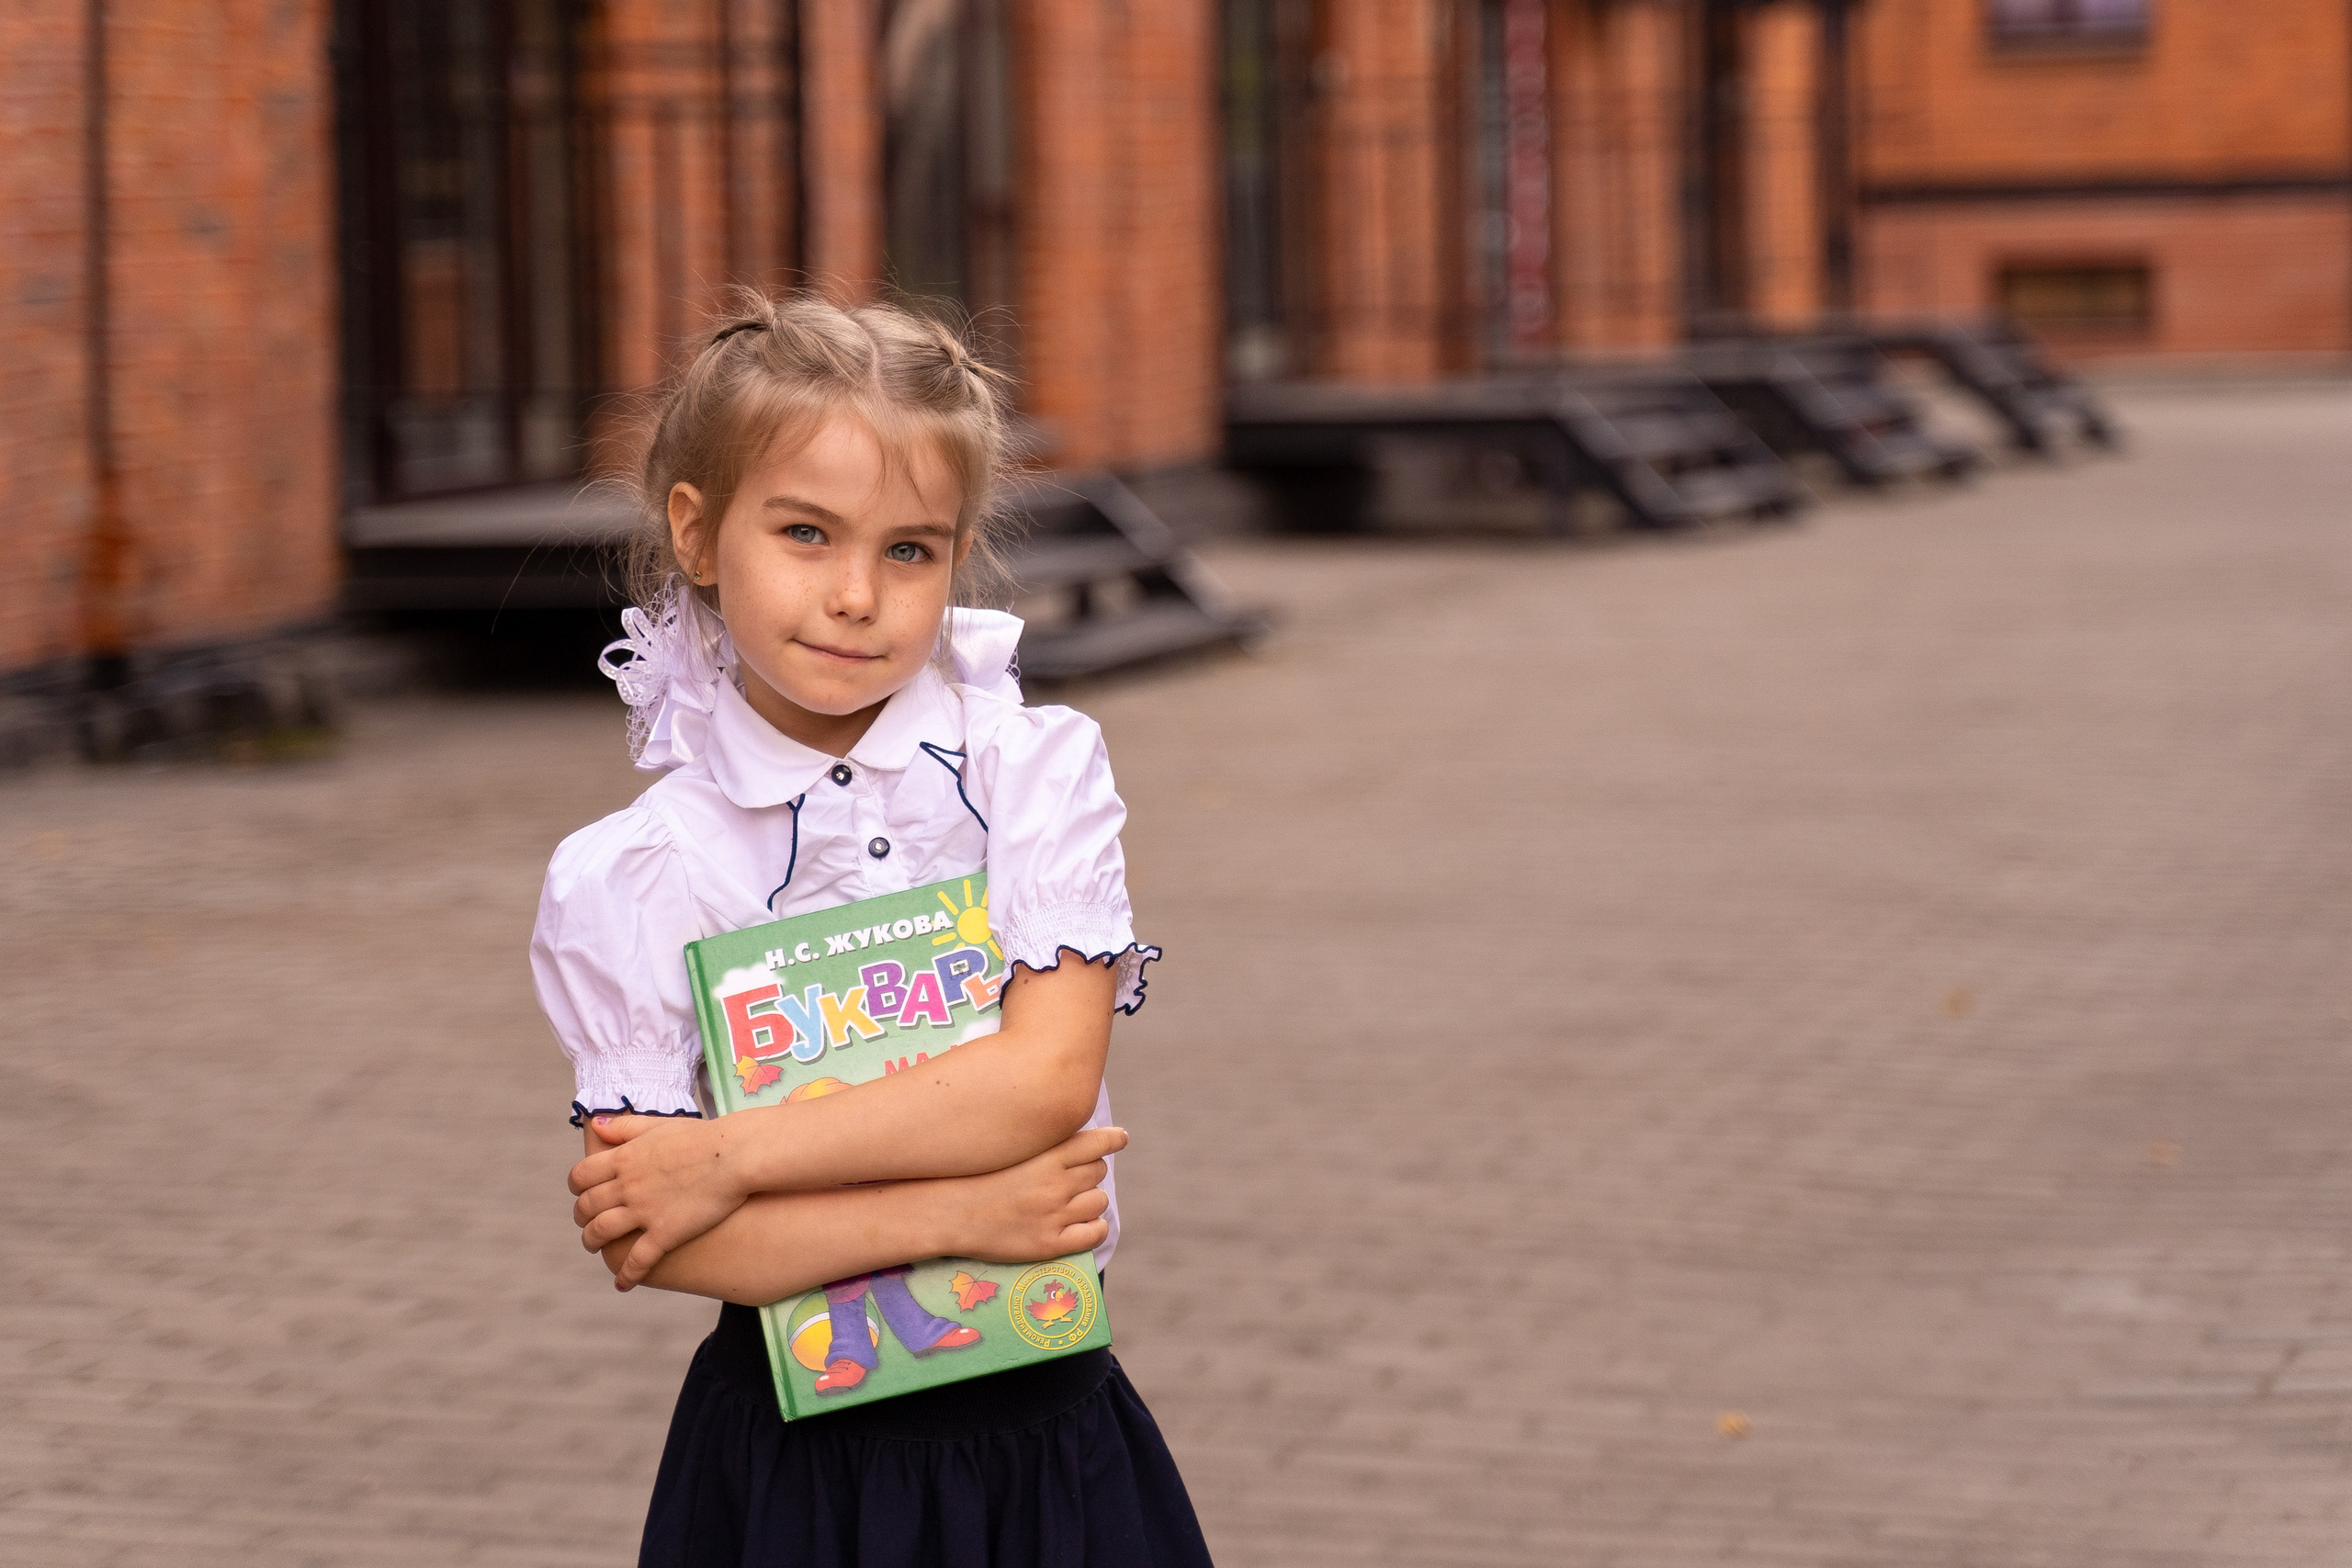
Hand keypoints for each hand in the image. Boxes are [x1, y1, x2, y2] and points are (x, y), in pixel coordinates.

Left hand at [570, 1114, 748, 1290]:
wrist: (735, 1156)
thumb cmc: (704, 1138)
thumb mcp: (660, 1125)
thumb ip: (626, 1127)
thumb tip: (597, 1125)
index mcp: (625, 1158)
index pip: (581, 1176)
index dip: (577, 1188)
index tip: (582, 1193)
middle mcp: (628, 1186)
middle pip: (587, 1206)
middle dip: (582, 1217)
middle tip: (586, 1223)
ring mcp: (644, 1211)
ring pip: (601, 1232)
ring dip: (592, 1242)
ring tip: (596, 1248)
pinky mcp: (665, 1233)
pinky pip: (637, 1260)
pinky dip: (626, 1275)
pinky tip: (622, 1283)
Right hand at [937, 1126, 1126, 1263]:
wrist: (948, 1213)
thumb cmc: (977, 1176)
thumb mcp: (1012, 1149)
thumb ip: (1045, 1144)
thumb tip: (1082, 1140)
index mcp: (1046, 1156)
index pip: (1097, 1143)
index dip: (1112, 1139)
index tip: (1119, 1138)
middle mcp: (1055, 1185)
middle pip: (1099, 1171)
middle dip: (1089, 1173)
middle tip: (1069, 1178)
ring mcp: (1054, 1216)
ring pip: (1100, 1200)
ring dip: (1090, 1199)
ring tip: (1069, 1202)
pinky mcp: (1049, 1244)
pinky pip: (1095, 1233)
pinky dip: (1095, 1227)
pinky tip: (1082, 1225)